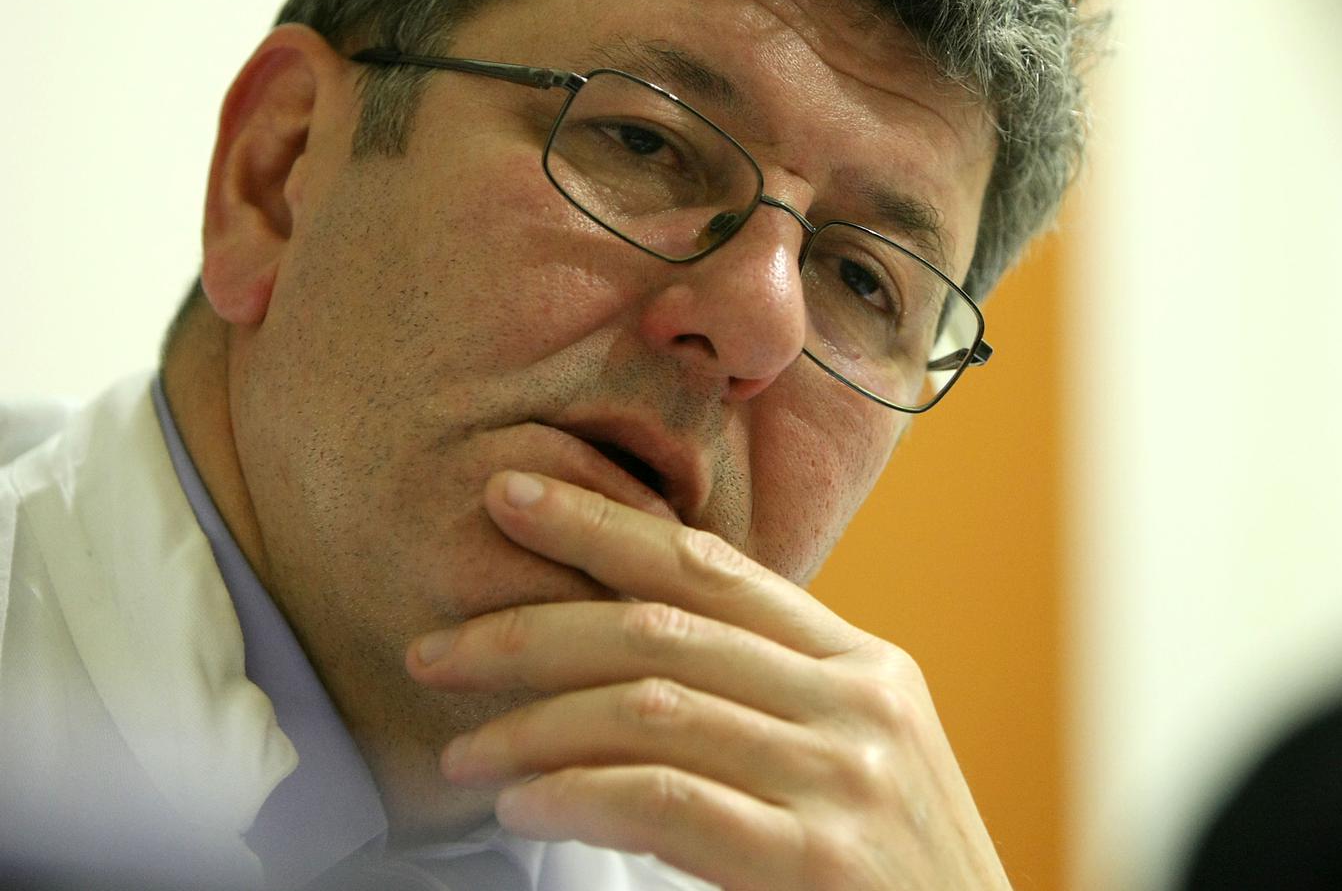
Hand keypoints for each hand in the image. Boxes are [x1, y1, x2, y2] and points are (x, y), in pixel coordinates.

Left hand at [405, 471, 1011, 889]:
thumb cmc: (892, 878)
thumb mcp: (856, 759)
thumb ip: (772, 698)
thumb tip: (634, 657)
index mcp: (863, 664)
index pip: (713, 567)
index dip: (606, 525)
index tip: (515, 498)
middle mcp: (858, 701)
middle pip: (665, 627)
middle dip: (534, 627)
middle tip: (439, 647)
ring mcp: (844, 776)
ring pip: (651, 709)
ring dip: (535, 726)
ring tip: (464, 750)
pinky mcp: (818, 859)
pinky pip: (667, 800)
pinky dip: (578, 793)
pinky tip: (525, 803)